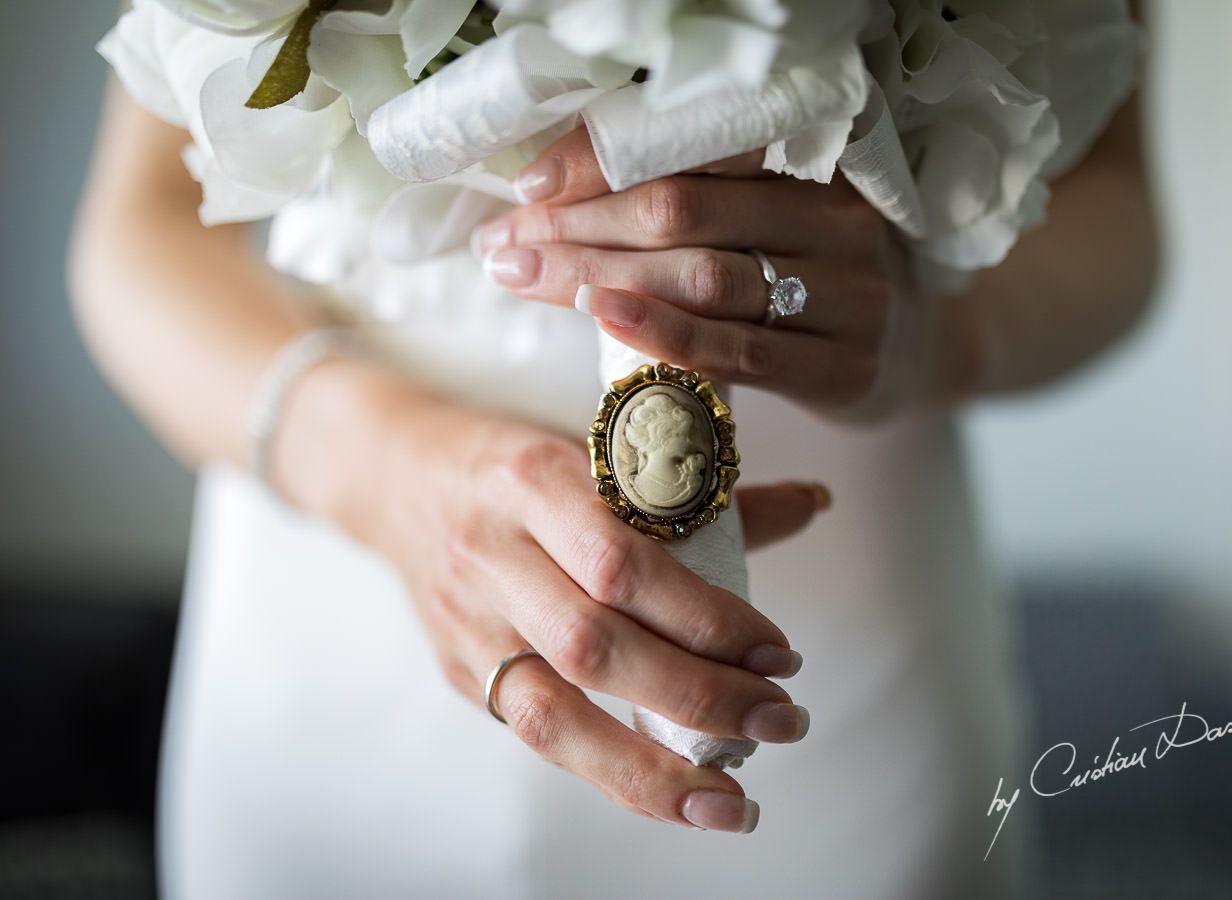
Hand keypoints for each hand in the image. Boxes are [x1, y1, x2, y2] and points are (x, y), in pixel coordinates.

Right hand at [290, 362, 824, 832]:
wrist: (394, 474)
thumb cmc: (515, 460)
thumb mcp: (596, 448)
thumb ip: (700, 491)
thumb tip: (812, 503)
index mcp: (534, 479)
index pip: (624, 563)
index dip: (706, 617)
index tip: (778, 650)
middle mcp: (492, 553)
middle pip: (594, 646)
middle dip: (699, 697)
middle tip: (781, 718)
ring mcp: (466, 621)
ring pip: (553, 713)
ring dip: (650, 770)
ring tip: (730, 804)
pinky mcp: (459, 670)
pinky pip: (535, 734)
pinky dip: (608, 770)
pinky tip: (671, 791)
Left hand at [472, 127, 924, 414]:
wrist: (918, 358)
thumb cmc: (819, 285)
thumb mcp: (779, 224)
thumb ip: (702, 205)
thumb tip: (559, 198)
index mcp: (817, 165)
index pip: (695, 149)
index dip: (605, 161)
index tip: (530, 185)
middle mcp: (839, 223)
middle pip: (687, 210)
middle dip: (582, 224)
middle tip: (508, 241)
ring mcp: (850, 297)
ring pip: (704, 276)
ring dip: (601, 276)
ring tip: (528, 277)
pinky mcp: (844, 368)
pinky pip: (740, 351)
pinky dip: (664, 334)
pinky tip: (603, 318)